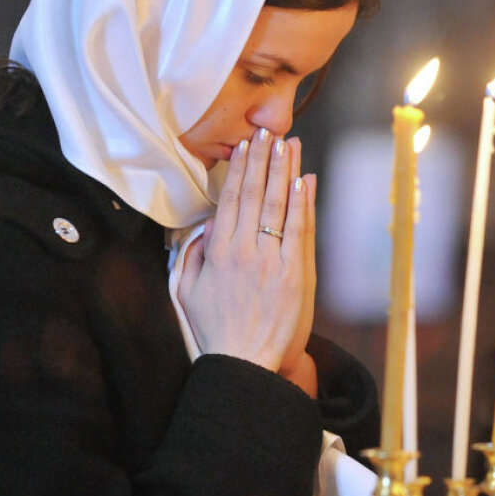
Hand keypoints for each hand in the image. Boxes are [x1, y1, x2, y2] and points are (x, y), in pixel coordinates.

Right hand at [179, 128, 315, 374]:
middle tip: (269, 131)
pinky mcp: (295, 274)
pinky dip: (303, 204)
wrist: (247, 363)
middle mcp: (245, 251)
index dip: (240, 169)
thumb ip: (194, 256)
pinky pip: (299, 231)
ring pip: (279, 206)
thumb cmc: (219, 331)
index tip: (246, 146)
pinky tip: (305, 181)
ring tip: (290, 145)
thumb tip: (205, 227)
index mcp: (218, 252)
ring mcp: (272, 261)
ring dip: (286, 172)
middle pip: (255, 194)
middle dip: (263, 160)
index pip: (231, 200)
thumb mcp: (189, 292)